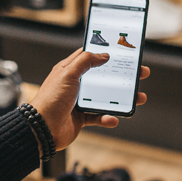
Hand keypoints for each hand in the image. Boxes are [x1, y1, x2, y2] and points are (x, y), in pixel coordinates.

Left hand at [31, 48, 149, 151]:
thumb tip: (103, 55)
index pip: (90, 57)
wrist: (42, 129)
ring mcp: (79, 101)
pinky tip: (114, 118)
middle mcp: (75, 85)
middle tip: (139, 73)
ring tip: (138, 98)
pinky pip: (99, 116)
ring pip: (106, 97)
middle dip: (122, 76)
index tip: (122, 51)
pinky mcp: (82, 118)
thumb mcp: (67, 73)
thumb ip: (85, 61)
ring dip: (122, 98)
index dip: (106, 53)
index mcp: (69, 70)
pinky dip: (108, 118)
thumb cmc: (50, 100)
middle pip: (104, 77)